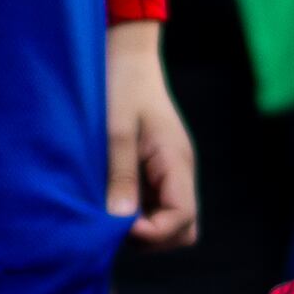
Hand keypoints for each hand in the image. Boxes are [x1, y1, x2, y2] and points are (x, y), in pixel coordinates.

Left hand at [105, 20, 196, 248]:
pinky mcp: (157, 170)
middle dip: (151, 237)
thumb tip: (121, 220)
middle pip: (183, 229)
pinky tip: (111, 198)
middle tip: (113, 221)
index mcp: (176, 162)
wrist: (127, 56)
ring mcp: (170, 172)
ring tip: (110, 209)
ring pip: (170, 222)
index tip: (118, 222)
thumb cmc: (120, 87)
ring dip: (143, 226)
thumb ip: (120, 175)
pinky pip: (156, 206)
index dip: (153, 232)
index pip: (182, 219)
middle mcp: (180, 172)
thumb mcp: (114, 131)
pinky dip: (138, 212)